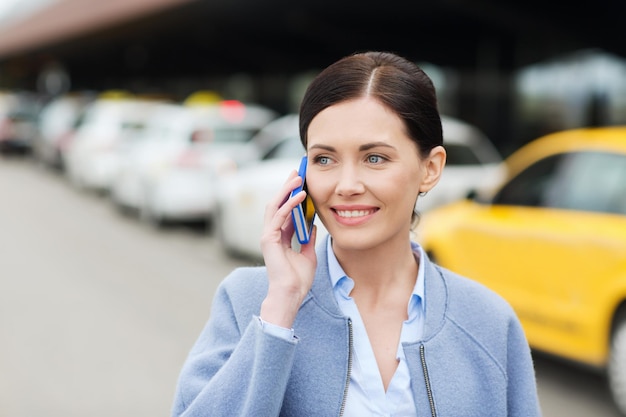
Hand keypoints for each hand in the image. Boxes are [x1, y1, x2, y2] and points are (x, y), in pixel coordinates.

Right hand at [259, 169, 317, 327]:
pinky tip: (300, 195)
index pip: (285, 210)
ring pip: (275, 205)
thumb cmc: (298, 279)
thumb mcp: (308, 254)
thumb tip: (313, 225)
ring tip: (298, 177)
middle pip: (278, 203)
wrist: (291, 294)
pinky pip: (279, 216)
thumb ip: (308, 238)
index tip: (302, 181)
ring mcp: (268, 235)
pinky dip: (290, 204)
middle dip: (287, 186)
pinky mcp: (268, 239)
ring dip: (287, 190)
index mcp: (280, 236)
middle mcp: (272, 233)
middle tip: (298, 171)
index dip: (292, 195)